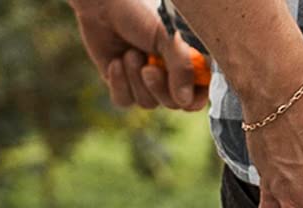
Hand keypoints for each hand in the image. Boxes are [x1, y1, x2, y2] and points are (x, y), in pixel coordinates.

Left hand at [69, 0, 207, 110]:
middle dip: (158, 88)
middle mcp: (168, 73)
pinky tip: (115, 62)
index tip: (183, 94)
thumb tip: (185, 101)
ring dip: (136, 80)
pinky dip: (119, 84)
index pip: (199, 94)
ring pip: (147, 103)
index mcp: (185, 61)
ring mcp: (144, 80)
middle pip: (173, 104)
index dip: (193, 100)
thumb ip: (181, 68)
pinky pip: (125, 101)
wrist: (103, 2)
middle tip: (148, 69)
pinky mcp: (122, 83)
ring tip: (129, 54)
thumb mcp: (168, 37)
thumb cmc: (140, 12)